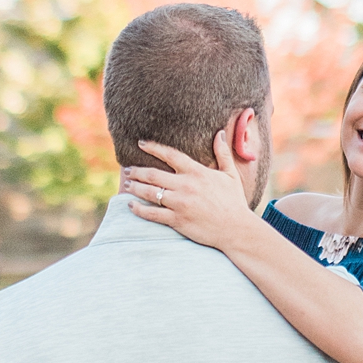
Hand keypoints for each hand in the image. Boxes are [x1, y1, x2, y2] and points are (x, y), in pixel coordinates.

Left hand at [122, 133, 257, 250]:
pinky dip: (138, 209)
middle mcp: (185, 186)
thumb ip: (222, 153)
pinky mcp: (177, 220)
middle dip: (136, 171)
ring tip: (126, 184)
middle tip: (128, 170)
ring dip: (134, 187)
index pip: (170, 154)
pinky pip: (152, 214)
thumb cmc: (234, 202)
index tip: (141, 143)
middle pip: (153, 174)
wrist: (236, 229)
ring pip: (149, 192)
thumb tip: (219, 133)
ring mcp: (179, 204)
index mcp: (197, 172)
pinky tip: (131, 205)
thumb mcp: (230, 175)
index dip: (153, 148)